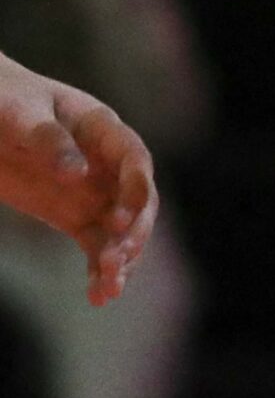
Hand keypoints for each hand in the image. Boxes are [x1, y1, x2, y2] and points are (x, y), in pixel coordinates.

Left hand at [0, 57, 156, 305]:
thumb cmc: (5, 101)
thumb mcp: (20, 116)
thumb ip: (49, 142)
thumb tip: (78, 174)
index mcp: (102, 129)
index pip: (133, 158)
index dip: (137, 187)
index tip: (124, 217)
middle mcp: (108, 163)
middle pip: (138, 200)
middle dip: (132, 231)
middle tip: (115, 257)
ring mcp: (94, 191)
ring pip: (122, 230)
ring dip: (120, 258)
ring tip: (108, 287)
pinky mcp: (74, 215)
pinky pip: (96, 245)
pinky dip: (100, 270)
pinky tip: (99, 297)